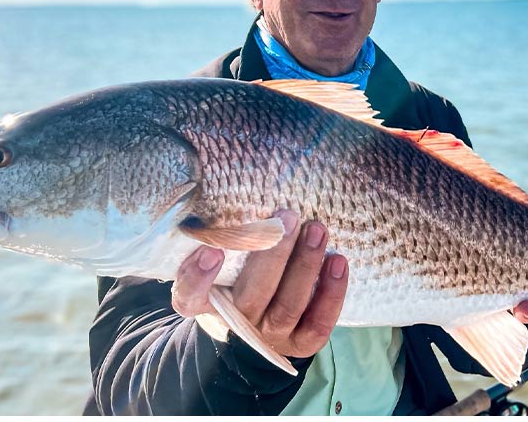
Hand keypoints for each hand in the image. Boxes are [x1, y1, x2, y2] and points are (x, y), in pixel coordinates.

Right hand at [171, 209, 348, 357]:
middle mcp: (237, 321)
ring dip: (305, 266)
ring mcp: (269, 335)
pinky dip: (331, 294)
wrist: (259, 323)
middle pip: (251, 295)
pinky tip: (338, 262)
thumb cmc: (240, 274)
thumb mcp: (225, 258)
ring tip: (317, 230)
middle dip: (273, 255)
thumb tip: (246, 183)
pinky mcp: (300, 344)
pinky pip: (317, 325)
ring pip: (288, 306)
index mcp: (207, 301)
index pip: (189, 296)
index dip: (197, 277)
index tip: (212, 249)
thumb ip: (228, 234)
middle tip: (288, 217)